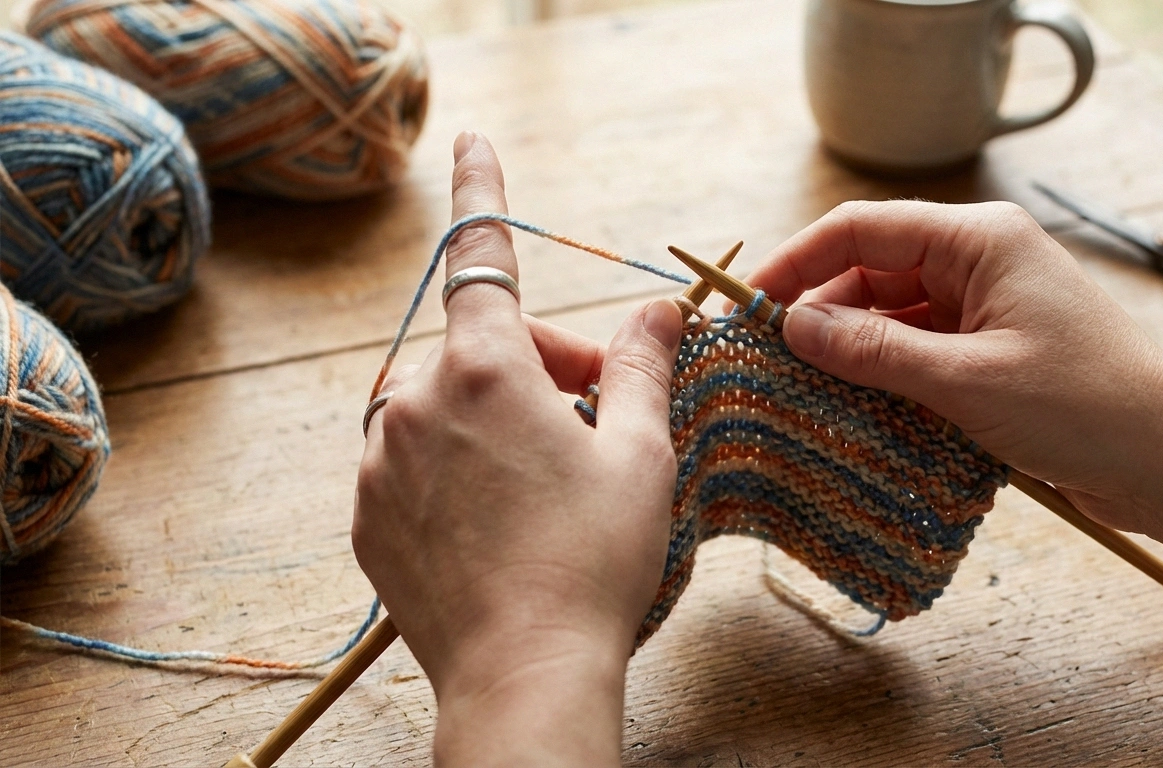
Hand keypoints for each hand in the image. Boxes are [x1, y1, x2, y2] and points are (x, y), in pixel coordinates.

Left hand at [353, 132, 680, 764]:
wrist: (524, 674)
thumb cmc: (593, 562)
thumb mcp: (640, 456)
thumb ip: (644, 367)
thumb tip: (660, 308)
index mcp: (485, 372)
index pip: (484, 258)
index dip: (484, 192)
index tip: (473, 143)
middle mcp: (415, 402)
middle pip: (480, 348)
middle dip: (540, 367)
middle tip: (598, 415)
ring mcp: (379, 461)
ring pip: (441, 404)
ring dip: (493, 417)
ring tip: (549, 476)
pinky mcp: (365, 513)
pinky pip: (408, 459)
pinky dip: (453, 465)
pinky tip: (501, 517)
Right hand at [748, 200, 1162, 714]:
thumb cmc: (1084, 408)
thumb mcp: (966, 380)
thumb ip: (874, 350)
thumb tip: (794, 327)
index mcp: (979, 240)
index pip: (863, 229)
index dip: (798, 262)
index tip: (749, 305)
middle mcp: (980, 262)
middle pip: (873, 273)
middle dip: (821, 314)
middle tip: (771, 365)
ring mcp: (989, 309)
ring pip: (893, 317)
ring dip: (852, 353)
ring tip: (805, 394)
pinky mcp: (995, 353)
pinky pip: (920, 353)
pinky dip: (886, 378)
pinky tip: (856, 412)